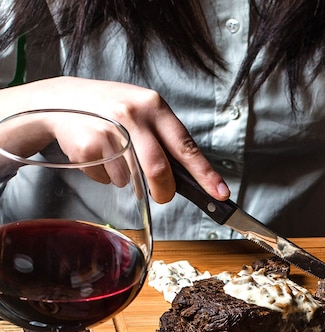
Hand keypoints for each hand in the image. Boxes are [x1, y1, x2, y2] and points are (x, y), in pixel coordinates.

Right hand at [3, 77, 229, 202]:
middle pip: (158, 170)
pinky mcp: (87, 146)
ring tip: (116, 156)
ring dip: (128, 179)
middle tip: (163, 196)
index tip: (221, 194)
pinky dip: (106, 176)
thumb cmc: (113, 110)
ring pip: (131, 178)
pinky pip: (107, 179)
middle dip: (164, 192)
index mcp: (154, 106)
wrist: (61, 99)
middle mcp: (132, 116)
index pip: (185, 146)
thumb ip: (165, 140)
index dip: (205, 174)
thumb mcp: (143, 112)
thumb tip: (190, 179)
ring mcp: (107, 131)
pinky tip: (99, 156)